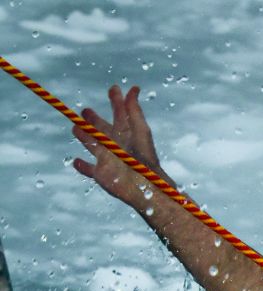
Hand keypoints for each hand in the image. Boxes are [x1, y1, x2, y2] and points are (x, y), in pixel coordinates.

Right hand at [72, 84, 172, 209]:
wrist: (141, 186)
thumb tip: (133, 89)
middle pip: (102, 129)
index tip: (114, 88)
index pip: (120, 113)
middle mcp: (116, 144)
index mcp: (126, 133)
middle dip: (94, 120)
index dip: (117, 101)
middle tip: (86, 111)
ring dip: (84, 136)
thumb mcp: (139, 130)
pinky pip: (88, 169)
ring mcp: (107, 158)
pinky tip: (76, 161)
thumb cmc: (142, 158)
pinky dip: (82, 166)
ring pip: (92, 144)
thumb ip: (134, 110)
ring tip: (76, 128)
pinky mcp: (101, 173)